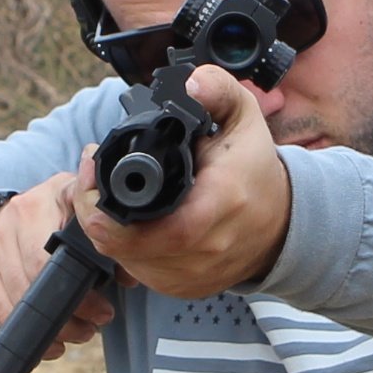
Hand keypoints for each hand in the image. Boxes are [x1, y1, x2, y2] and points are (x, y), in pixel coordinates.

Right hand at [0, 173, 115, 358]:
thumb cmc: (58, 223)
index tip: (105, 307)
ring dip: (55, 325)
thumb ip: (110, 243)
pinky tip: (51, 342)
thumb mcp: (86, 219)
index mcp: (59, 195)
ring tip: (79, 332)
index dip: (90, 277)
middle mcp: (23, 212)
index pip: (74, 236)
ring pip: (23, 295)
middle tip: (97, 323)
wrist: (2, 220)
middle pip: (44, 271)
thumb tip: (130, 276)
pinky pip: (2, 310)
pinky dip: (28, 331)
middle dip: (75, 308)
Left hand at [72, 64, 290, 298]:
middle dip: (95, 211)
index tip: (92, 168)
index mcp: (219, 203)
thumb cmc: (254, 167)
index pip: (151, 228)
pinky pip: (138, 272)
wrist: (281, 222)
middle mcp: (206, 247)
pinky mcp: (184, 288)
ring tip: (106, 196)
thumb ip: (217, 89)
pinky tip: (129, 222)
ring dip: (106, 231)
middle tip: (90, 177)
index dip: (104, 206)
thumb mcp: (244, 115)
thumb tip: (188, 84)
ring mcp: (194, 274)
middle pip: (125, 245)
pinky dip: (125, 248)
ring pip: (124, 260)